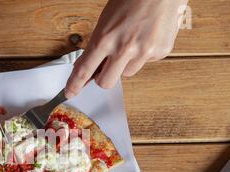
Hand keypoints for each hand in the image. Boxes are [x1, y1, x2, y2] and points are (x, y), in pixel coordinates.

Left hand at [65, 0, 187, 97]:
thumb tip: (90, 65)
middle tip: (105, 65)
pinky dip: (142, 54)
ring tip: (131, 40)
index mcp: (105, 38)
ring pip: (126, 74)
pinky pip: (145, 63)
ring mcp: (144, 52)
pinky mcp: (160, 52)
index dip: (74, 85)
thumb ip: (97, 44)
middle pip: (105, 82)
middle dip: (102, 77)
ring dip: (124, 64)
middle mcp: (124, 48)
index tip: (69, 92)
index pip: (84, 70)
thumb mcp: (106, 21)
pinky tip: (145, 36)